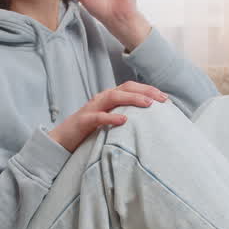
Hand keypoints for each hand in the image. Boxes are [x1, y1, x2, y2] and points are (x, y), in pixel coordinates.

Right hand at [48, 81, 168, 152]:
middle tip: (162, 100)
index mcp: (109, 98)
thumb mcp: (109, 121)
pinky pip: (98, 117)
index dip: (149, 89)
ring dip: (132, 99)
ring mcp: (91, 108)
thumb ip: (124, 116)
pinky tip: (124, 120)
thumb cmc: (89, 132)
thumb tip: (149, 121)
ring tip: (148, 104)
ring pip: (113, 97)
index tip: (166, 98)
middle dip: (145, 91)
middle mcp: (101, 99)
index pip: (131, 87)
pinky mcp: (83, 121)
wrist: (61, 140)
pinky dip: (111, 117)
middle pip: (125, 87)